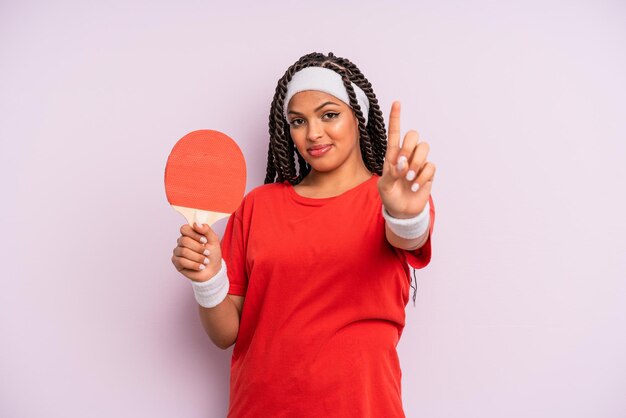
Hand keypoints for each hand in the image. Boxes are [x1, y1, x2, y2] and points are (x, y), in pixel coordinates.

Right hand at [171, 222, 222, 281]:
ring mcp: (178, 252)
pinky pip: (182, 261)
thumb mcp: (214, 240)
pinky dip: (194, 265)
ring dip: (198, 258)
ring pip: (184, 251)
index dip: (194, 234)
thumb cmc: (213, 254)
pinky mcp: (176, 262)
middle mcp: (181, 242)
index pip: (184, 229)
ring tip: (205, 261)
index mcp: (189, 234)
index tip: (205, 241)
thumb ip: (206, 229)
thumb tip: (196, 223)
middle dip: (198, 248)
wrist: (213, 270)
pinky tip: (200, 267)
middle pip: (184, 241)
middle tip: (207, 253)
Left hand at [377, 101, 435, 217]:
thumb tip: (402, 163)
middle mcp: (407, 155)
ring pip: (424, 148)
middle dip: (408, 147)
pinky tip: (415, 186)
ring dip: (416, 164)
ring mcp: (419, 163)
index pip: (394, 133)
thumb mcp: (384, 186)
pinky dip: (422, 177)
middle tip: (402, 164)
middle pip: (413, 135)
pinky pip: (430, 166)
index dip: (396, 117)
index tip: (397, 103)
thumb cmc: (390, 196)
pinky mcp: (428, 172)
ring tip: (409, 179)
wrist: (402, 211)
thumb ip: (391, 173)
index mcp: (392, 155)